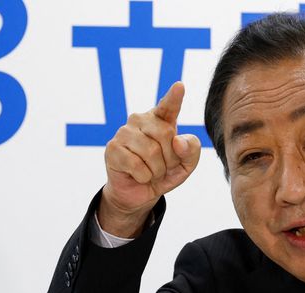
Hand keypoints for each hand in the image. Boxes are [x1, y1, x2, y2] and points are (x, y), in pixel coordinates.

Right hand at [98, 82, 201, 237]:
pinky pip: (137, 165)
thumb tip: (178, 141)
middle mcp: (141, 120)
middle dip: (170, 158)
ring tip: (151, 172)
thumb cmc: (163, 173)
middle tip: (163, 167)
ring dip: (156, 170)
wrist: (139, 193)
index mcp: (160, 120)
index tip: (180, 87)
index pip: (168, 106)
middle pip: (166, 134)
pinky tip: (138, 176)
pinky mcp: (112, 148)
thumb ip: (191, 150)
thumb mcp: (186, 165)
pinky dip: (144, 177)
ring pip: (151, 151)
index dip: (174, 97)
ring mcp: (124, 133)